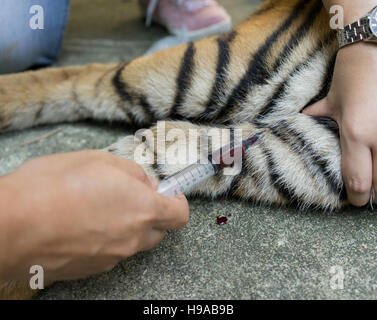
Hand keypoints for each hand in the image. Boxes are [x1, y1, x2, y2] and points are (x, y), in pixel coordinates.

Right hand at [0, 150, 188, 280]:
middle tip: (128, 197)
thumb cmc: (52, 186)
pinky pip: (109, 254)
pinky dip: (105, 240)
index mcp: (142, 209)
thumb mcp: (99, 160)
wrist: (10, 225)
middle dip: (150, 214)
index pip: (179, 215)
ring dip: (126, 227)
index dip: (177, 202)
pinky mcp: (89, 270)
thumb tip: (145, 183)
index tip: (169, 193)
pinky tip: (80, 225)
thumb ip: (132, 173)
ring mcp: (111, 258)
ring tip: (97, 209)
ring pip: (132, 243)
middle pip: (157, 231)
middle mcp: (132, 239)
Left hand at [303, 42, 376, 205]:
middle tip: (367, 194)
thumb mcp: (331, 100)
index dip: (355, 197)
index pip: (357, 181)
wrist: (376, 47)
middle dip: (375, 195)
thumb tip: (304, 126)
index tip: (353, 200)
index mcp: (355, 134)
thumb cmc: (352, 73)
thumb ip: (317, 118)